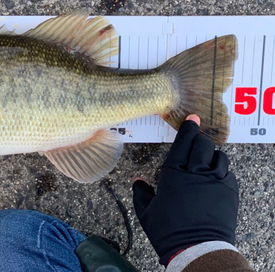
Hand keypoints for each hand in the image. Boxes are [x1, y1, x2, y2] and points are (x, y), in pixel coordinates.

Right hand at [132, 114, 238, 265]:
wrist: (196, 249)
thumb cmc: (167, 230)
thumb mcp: (146, 210)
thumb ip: (141, 191)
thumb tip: (138, 180)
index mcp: (174, 173)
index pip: (183, 142)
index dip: (188, 128)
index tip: (193, 118)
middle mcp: (196, 172)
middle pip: (202, 145)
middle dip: (199, 140)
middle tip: (195, 142)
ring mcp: (215, 181)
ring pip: (218, 156)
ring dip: (211, 156)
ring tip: (206, 161)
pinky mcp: (229, 192)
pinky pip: (227, 173)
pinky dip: (220, 171)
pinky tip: (214, 178)